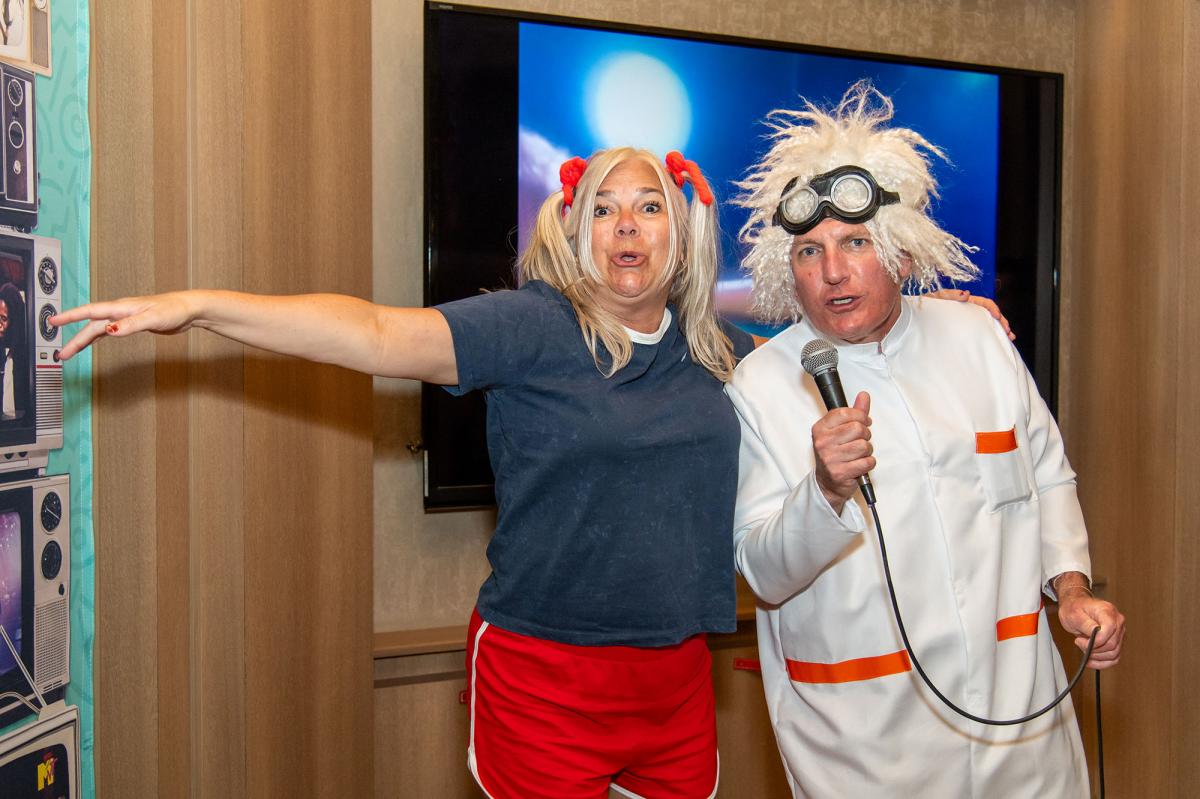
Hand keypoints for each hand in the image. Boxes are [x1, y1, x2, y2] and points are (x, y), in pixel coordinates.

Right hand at [49, 292, 198, 360]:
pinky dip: (98, 337)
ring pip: (98, 329)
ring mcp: (126, 317)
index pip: (89, 311)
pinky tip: (93, 342)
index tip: (52, 321)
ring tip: (70, 352)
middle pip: (91, 326)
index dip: (70, 317)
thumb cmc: (174, 310)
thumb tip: (110, 331)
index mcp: (121, 307)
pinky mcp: (133, 323)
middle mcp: (120, 311)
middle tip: (61, 354)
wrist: (189, 308)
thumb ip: (130, 325)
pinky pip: (109, 330)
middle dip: (75, 339)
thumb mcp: (152, 319)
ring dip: (84, 340)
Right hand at [812, 391, 873, 513]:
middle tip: (860, 441)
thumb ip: (854, 412)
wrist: (827, 483)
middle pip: (858, 428)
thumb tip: (864, 396)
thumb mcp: (840, 430)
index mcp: (820, 428)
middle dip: (865, 435)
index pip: (845, 413)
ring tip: (858, 455)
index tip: (864, 422)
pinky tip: (859, 464)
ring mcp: (829, 458)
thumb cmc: (835, 454)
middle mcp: (822, 442)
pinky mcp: (839, 473)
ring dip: (867, 451)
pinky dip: (868, 463)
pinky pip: (867, 462)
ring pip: (864, 446)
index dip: (860, 416)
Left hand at [930, 288, 1013, 340]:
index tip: (998, 317)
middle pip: (989, 315)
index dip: (993, 309)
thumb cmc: (922, 306)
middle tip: (1009, 333)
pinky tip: (995, 344)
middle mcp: (966, 310)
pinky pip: (978, 333)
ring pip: (986, 324)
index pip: (983, 303)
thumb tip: (967, 294)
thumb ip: (950, 295)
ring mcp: (965, 321)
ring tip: (1009, 339)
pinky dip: (988, 337)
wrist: (911, 317)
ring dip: (998, 330)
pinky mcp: (961, 331)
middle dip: (1001, 322)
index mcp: (963, 301)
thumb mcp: (935, 298)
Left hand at [1057, 587, 1125, 669]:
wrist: (1075, 606)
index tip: (1080, 641)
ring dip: (1097, 657)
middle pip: (1112, 645)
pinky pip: (1114, 658)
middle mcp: (1118, 622)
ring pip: (1114, 653)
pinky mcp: (1117, 642)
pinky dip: (1102, 662)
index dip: (1095, 641)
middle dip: (1094, 649)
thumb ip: (1087, 625)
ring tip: (1084, 648)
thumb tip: (1097, 635)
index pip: (1109, 630)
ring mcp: (1119, 632)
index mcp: (1108, 612)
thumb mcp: (1074, 614)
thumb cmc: (1074, 608)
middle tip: (1080, 643)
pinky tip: (1091, 661)